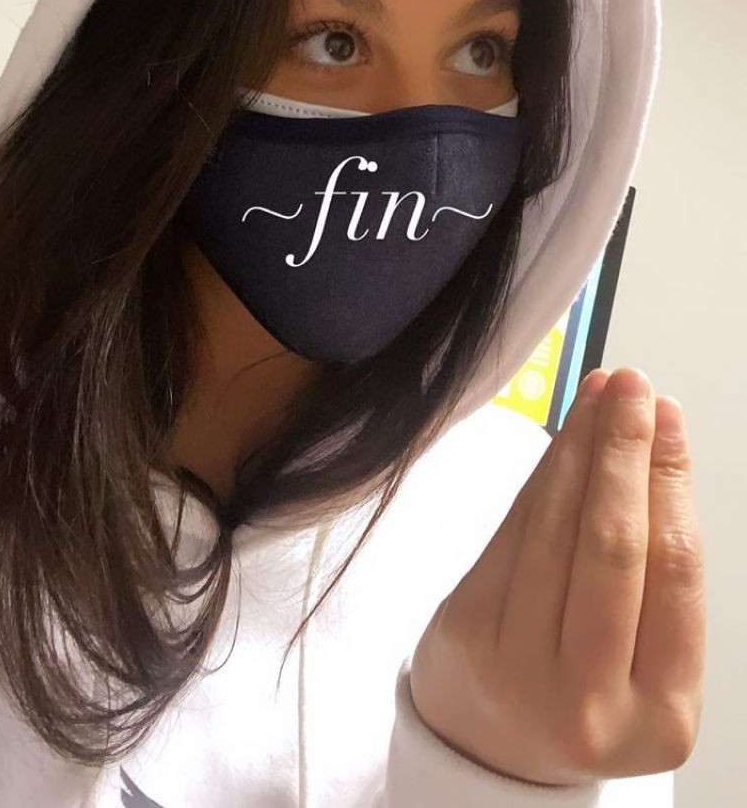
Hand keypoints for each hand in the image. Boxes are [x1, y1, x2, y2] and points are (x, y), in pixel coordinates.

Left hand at [409, 367, 705, 788]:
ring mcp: (518, 671)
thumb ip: (655, 578)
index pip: (673, 571)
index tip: (670, 418)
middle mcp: (588, 703)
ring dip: (581, 446)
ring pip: (555, 529)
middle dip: (625, 450)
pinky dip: (540, 475)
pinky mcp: (463, 636)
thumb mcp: (644, 664)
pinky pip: (510, 533)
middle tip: (634, 386)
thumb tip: (654, 449)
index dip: (671, 481)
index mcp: (659, 715)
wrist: (493, 750)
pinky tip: (561, 438)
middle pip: (613, 546)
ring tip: (600, 391)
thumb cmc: (583, 690)